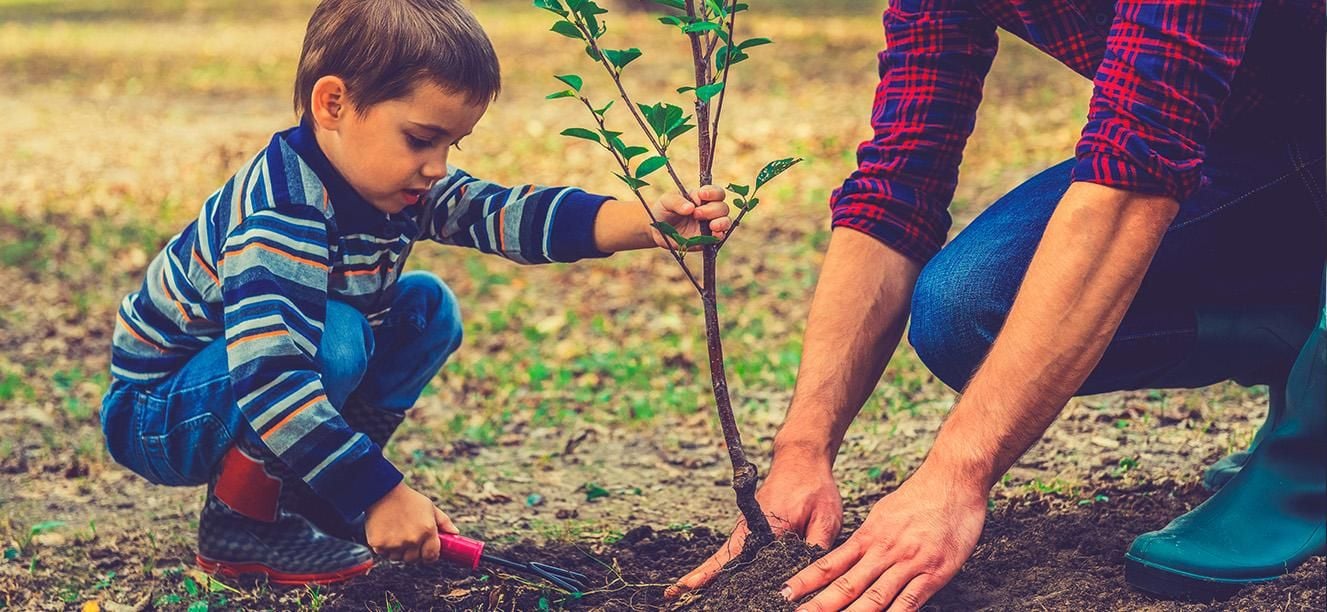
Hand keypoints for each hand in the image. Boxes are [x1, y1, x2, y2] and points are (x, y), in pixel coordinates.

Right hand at [364, 482, 459, 562]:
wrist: (382, 492)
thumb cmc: (408, 499)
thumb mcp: (430, 507)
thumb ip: (444, 522)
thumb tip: (455, 533)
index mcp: (427, 531)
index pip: (431, 556)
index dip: (430, 556)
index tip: (427, 552)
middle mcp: (412, 539)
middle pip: (414, 559)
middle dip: (413, 553)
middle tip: (409, 540)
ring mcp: (395, 543)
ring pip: (398, 558)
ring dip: (398, 551)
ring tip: (396, 534)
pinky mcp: (379, 544)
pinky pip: (384, 554)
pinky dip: (384, 548)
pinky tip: (386, 533)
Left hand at [650, 185, 730, 249]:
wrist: (657, 231)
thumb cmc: (663, 210)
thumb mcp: (665, 201)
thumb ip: (676, 201)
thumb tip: (690, 207)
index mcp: (701, 197)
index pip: (716, 192)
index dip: (713, 193)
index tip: (702, 195)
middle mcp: (708, 210)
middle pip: (722, 207)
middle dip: (712, 210)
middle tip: (696, 214)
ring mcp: (709, 225)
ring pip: (726, 221)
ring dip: (721, 222)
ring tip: (711, 226)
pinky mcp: (707, 239)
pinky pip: (720, 237)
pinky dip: (720, 235)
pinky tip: (714, 235)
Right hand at [667, 451, 842, 596]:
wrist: (802, 459)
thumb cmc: (815, 486)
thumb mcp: (826, 518)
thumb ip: (817, 548)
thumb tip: (808, 578)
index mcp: (766, 526)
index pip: (737, 555)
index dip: (713, 572)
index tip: (691, 584)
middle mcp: (750, 528)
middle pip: (722, 559)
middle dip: (700, 577)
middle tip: (673, 594)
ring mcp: (748, 529)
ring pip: (725, 557)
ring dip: (706, 574)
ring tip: (681, 592)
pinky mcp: (751, 530)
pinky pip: (734, 552)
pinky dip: (719, 567)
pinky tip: (710, 582)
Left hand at [781, 464, 986, 610]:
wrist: (953, 479)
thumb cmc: (920, 495)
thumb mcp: (883, 513)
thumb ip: (867, 539)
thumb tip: (848, 556)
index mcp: (868, 536)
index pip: (831, 564)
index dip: (807, 580)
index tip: (786, 592)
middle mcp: (883, 551)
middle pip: (846, 585)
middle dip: (820, 605)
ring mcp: (908, 563)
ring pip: (874, 597)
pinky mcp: (933, 573)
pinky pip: (910, 601)